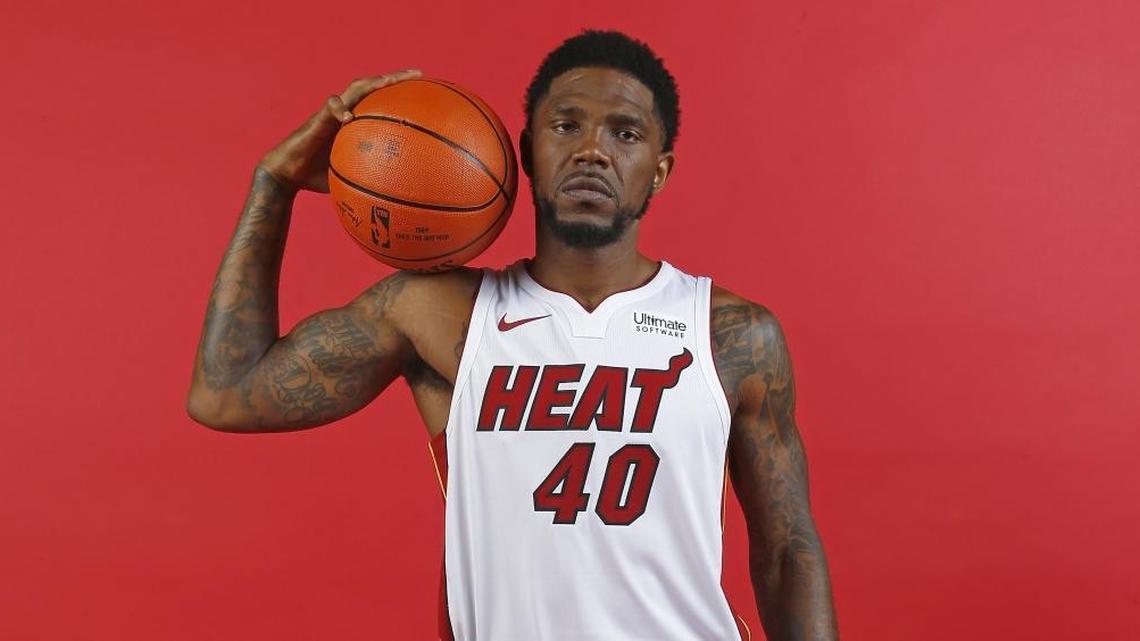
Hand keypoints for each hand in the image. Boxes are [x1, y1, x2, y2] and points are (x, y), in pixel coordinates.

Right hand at [258, 69, 421, 193]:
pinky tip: (348, 117)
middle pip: (373, 87)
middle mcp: (347, 112)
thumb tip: (399, 196)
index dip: (402, 93)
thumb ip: (372, 180)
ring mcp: (332, 113)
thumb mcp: (351, 178)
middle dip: (394, 77)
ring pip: (353, 89)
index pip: (382, 101)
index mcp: (357, 122)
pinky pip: (329, 108)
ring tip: (386, 81)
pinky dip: (339, 109)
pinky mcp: (317, 119)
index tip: (425, 88)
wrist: (288, 174)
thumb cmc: (319, 176)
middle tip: (416, 74)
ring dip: (370, 83)